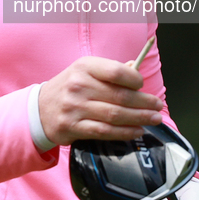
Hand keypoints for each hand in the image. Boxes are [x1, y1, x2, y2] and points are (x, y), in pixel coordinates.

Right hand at [38, 56, 163, 145]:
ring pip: (115, 114)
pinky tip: (137, 131)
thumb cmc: (69, 87)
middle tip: (158, 106)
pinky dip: (124, 132)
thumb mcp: (85, 71)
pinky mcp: (74, 127)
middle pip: (120, 95)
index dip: (135, 79)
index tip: (143, 86)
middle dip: (144, 102)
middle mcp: (79, 85)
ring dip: (139, 118)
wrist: (40, 109)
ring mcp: (75, 107)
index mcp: (84, 67)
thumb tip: (136, 70)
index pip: (116, 71)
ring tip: (154, 119)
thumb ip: (110, 71)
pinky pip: (105, 131)